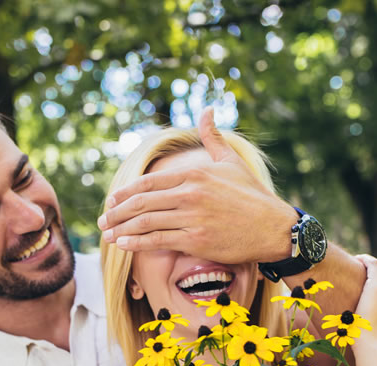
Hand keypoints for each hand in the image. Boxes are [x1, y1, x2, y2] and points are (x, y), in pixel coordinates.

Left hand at [97, 107, 292, 263]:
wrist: (274, 228)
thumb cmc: (252, 195)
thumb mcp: (231, 161)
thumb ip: (212, 137)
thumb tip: (207, 109)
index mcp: (194, 174)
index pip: (149, 183)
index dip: (126, 193)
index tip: (112, 201)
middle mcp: (189, 194)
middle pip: (141, 203)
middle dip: (117, 213)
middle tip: (102, 221)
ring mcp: (192, 218)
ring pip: (145, 223)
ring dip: (121, 229)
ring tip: (108, 235)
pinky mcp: (196, 240)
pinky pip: (158, 241)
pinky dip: (137, 243)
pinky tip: (124, 245)